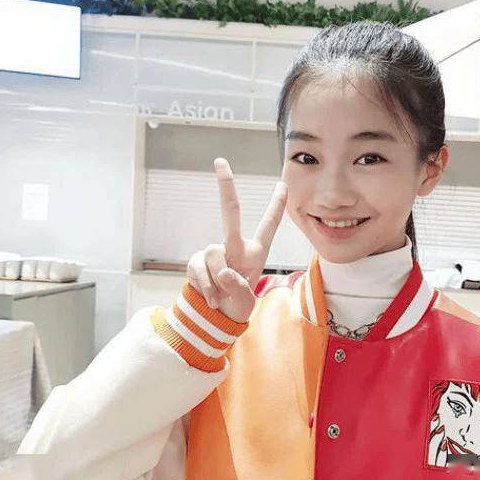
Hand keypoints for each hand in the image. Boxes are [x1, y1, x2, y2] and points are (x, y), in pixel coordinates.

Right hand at [186, 158, 286, 322]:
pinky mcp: (196, 261)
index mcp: (255, 253)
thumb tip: (225, 274)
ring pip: (213, 253)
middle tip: (220, 161)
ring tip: (221, 295)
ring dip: (217, 280)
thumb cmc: (237, 305)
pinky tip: (211, 297)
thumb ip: (239, 289)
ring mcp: (214, 252)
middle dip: (226, 186)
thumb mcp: (246, 303)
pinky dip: (205, 286)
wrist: (215, 318)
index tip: (283, 184)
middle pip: (230, 213)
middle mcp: (235, 247)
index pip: (269, 226)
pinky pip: (199, 268)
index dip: (276, 205)